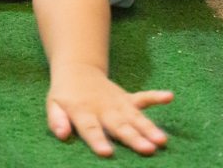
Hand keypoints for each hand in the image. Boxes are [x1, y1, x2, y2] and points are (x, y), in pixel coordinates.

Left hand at [46, 64, 172, 156]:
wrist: (78, 70)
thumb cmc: (65, 95)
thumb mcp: (53, 105)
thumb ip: (56, 120)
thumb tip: (61, 134)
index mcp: (83, 112)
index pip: (91, 129)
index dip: (98, 140)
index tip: (107, 153)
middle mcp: (103, 108)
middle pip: (119, 126)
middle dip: (134, 138)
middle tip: (148, 150)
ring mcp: (118, 103)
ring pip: (135, 117)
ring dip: (149, 127)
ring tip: (162, 139)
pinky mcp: (127, 99)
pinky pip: (143, 97)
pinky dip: (156, 97)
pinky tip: (169, 96)